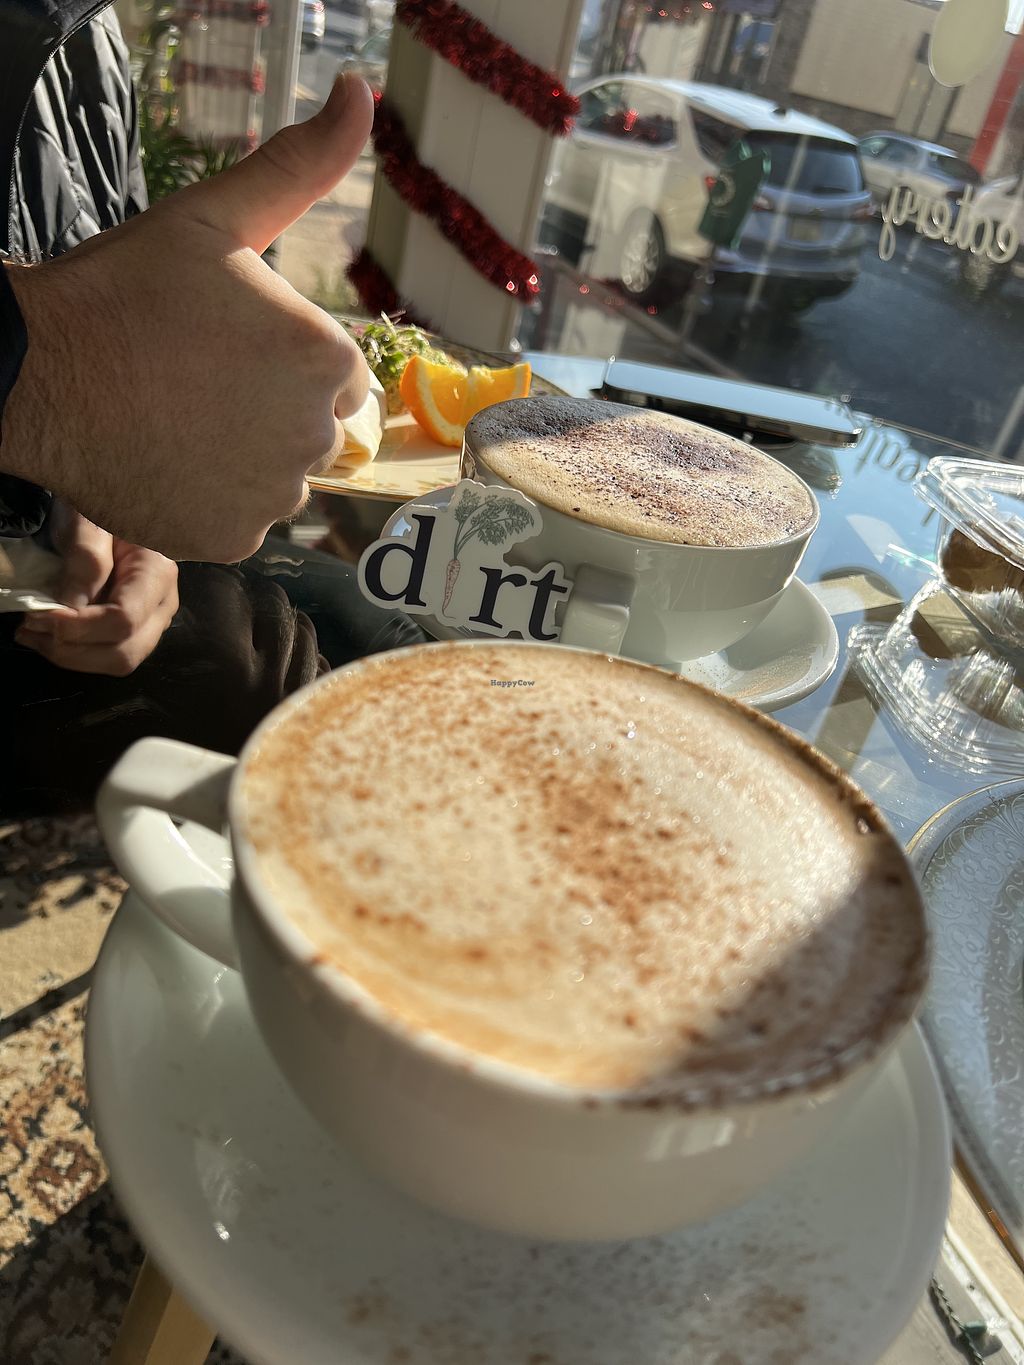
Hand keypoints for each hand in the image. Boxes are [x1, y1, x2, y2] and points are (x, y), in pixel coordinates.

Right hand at [1, 74, 373, 562]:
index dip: (281, 359)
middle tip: (198, 384)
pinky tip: (170, 460)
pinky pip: (242, 518)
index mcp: (325, 357)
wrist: (39, 373)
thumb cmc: (125, 291)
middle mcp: (314, 435)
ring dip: (246, 456)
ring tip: (181, 420)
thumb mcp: (216, 217)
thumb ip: (300, 165)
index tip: (227, 349)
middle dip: (270, 409)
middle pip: (312, 428)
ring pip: (280, 476)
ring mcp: (272, 495)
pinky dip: (214, 498)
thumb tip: (360, 92)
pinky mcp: (232, 537)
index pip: (335, 374)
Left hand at [15, 506, 178, 675]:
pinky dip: (75, 653)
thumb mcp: (88, 525)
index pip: (124, 619)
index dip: (79, 626)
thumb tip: (71, 610)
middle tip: (31, 629)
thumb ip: (85, 564)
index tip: (38, 615)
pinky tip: (48, 635)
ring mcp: (152, 620)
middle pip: (125, 651)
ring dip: (72, 657)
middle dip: (73, 650)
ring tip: (33, 635)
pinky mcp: (135, 628)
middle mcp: (163, 603)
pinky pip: (108, 655)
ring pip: (118, 662)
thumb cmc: (100, 508)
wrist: (108, 507)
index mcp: (158, 573)